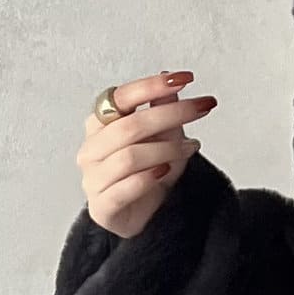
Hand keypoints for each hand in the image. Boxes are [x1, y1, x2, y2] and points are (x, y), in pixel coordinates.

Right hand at [76, 71, 217, 239]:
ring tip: (191, 147)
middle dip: (171, 114)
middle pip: (130, 126)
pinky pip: (125, 188)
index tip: (185, 78)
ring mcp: (93, 178)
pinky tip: (166, 172)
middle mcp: (91, 148)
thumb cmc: (148, 174)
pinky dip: (148, 178)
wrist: (140, 218)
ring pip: (130, 157)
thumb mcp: (163, 138)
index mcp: (100, 124)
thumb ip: (162, 110)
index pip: (121, 97)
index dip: (151, 85)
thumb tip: (171, 76)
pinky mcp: (101, 207)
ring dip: (166, 150)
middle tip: (201, 108)